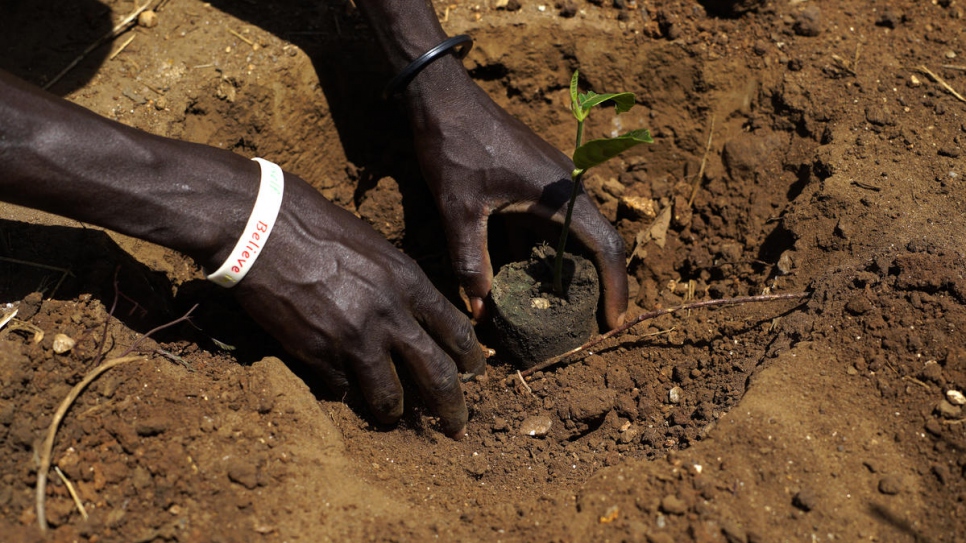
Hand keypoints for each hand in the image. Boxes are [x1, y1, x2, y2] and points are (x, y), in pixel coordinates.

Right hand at [232, 175, 484, 436]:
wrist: (260, 228)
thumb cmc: (316, 226)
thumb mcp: (375, 247)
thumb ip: (400, 284)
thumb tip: (418, 316)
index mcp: (409, 282)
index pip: (458, 333)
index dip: (470, 360)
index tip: (472, 374)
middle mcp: (389, 315)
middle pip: (438, 376)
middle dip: (452, 410)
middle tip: (456, 428)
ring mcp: (354, 338)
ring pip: (390, 397)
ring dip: (394, 412)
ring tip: (393, 417)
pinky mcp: (317, 354)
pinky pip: (342, 389)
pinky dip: (345, 391)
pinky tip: (342, 387)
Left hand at [406, 71, 628, 328]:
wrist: (444, 99)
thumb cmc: (456, 149)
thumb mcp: (459, 211)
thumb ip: (470, 262)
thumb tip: (479, 311)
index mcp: (562, 195)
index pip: (606, 248)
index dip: (616, 288)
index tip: (613, 324)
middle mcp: (569, 188)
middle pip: (597, 244)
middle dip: (597, 286)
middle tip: (588, 325)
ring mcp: (555, 183)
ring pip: (574, 235)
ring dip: (569, 270)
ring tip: (557, 309)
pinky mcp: (538, 181)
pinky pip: (552, 223)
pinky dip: (544, 251)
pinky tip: (524, 275)